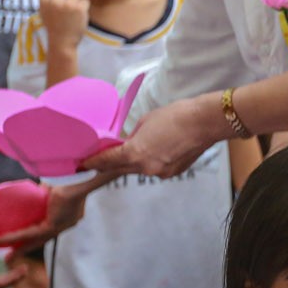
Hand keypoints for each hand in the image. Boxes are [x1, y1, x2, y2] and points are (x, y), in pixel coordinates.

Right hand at [0, 182, 91, 250]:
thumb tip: (34, 190)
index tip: (22, 242)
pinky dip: (16, 236)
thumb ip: (44, 192)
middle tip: (11, 256)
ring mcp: (62, 225)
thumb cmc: (68, 176)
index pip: (50, 229)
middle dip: (27, 248)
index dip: (36, 236)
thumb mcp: (53, 187)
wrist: (77, 177)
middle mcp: (66, 223)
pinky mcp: (54, 225)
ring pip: (37, 240)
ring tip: (6, 255)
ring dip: (20, 247)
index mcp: (69, 215)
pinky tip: (3, 239)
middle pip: (44, 239)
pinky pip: (32, 233)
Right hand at [0, 265, 24, 287]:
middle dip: (14, 278)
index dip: (5, 281)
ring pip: (5, 282)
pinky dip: (12, 274)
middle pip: (3, 284)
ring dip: (16, 276)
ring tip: (25, 268)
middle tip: (25, 269)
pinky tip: (19, 268)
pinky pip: (4, 279)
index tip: (13, 276)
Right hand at [37, 0, 91, 47]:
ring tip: (72, 14)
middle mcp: (54, 1)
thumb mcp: (45, 11)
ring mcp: (67, 4)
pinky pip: (84, 0)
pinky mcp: (78, 7)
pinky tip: (78, 16)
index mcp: (44, 2)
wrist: (62, 42)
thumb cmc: (54, 26)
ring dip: (77, 2)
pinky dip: (84, 7)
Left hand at [86, 93, 217, 179]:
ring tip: (133, 151)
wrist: (205, 122)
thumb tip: (130, 143)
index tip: (81, 164)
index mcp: (135, 153)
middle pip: (120, 169)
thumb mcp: (146, 121)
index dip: (92, 163)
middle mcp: (146, 168)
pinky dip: (150, 162)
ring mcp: (161, 172)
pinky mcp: (173, 172)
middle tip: (98, 160)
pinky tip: (156, 150)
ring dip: (131, 162)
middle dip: (109, 164)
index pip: (106, 161)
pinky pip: (154, 169)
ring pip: (138, 169)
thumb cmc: (176, 115)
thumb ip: (133, 136)